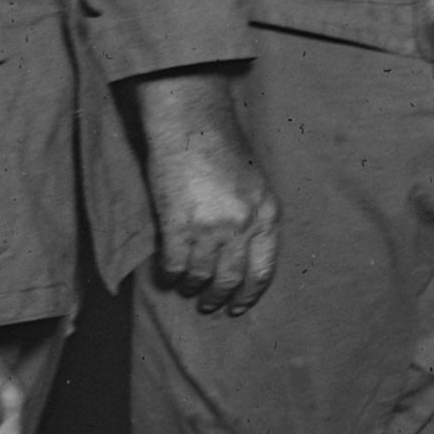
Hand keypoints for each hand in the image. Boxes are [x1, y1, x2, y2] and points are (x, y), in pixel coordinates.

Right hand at [129, 72, 280, 314]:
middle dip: (220, 298)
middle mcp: (242, 225)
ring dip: (193, 288)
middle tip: (209, 306)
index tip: (240, 306)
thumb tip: (242, 254)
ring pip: (201, 276)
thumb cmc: (224, 151)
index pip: (264, 270)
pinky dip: (170, 275)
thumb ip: (253, 218)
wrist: (193, 127)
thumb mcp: (255, 185)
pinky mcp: (177, 224)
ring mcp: (209, 227)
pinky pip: (174, 264)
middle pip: (232, 278)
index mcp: (266, 215)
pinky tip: (167, 276)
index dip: (250, 293)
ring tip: (187, 290)